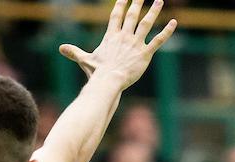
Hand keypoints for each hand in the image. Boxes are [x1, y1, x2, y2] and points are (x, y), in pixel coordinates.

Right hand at [60, 0, 176, 89]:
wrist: (108, 81)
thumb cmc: (96, 72)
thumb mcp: (85, 60)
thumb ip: (74, 52)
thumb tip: (60, 49)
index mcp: (111, 36)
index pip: (116, 16)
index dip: (121, 5)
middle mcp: (124, 37)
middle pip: (132, 15)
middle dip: (138, 2)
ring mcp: (135, 44)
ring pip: (146, 23)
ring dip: (154, 11)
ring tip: (159, 0)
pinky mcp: (145, 54)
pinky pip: (158, 41)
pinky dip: (167, 32)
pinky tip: (174, 23)